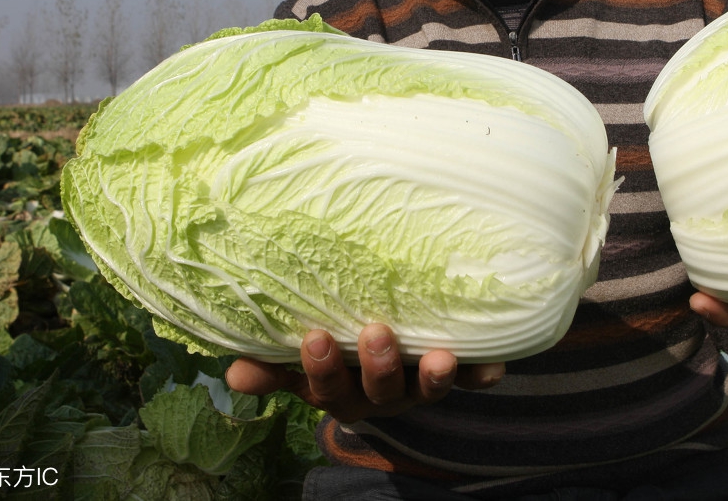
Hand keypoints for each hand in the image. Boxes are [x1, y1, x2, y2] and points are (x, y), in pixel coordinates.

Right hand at [225, 323, 504, 421]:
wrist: (390, 358)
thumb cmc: (335, 352)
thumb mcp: (302, 362)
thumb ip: (272, 366)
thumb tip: (231, 375)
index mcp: (340, 389)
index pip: (325, 386)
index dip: (320, 368)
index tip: (315, 337)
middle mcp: (380, 393)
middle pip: (378, 391)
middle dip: (377, 366)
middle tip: (376, 333)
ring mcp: (417, 385)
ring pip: (425, 388)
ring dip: (433, 376)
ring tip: (441, 357)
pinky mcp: (454, 374)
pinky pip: (471, 378)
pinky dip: (482, 375)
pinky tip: (496, 369)